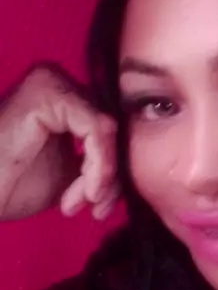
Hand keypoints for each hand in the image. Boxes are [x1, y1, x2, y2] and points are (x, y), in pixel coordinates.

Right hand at [0, 63, 118, 220]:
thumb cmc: (7, 185)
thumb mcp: (68, 175)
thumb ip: (97, 163)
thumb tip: (133, 167)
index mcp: (61, 97)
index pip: (109, 129)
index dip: (112, 170)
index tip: (99, 206)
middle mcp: (57, 80)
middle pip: (113, 127)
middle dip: (110, 175)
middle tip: (95, 208)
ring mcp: (51, 81)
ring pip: (109, 130)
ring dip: (101, 176)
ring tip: (78, 203)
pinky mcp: (47, 92)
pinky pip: (98, 129)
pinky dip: (98, 167)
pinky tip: (80, 194)